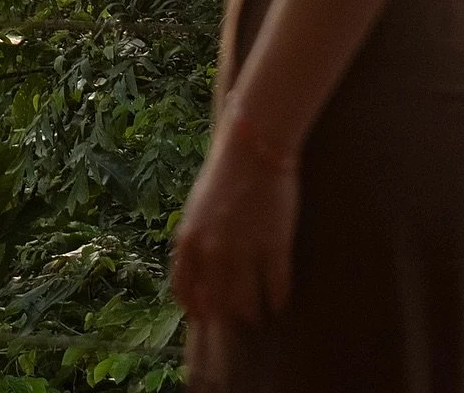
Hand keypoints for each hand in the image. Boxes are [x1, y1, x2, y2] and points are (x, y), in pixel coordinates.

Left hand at [170, 118, 298, 326]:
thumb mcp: (197, 208)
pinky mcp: (274, 246)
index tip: (204, 317)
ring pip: (247, 304)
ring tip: (258, 313)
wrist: (254, 146)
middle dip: (226, 315)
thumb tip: (200, 274)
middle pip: (217, 304)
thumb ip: (195, 242)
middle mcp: (213, 251)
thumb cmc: (224, 172)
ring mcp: (244, 251)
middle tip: (235, 318)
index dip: (195, 308)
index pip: (185, 290)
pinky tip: (278, 300)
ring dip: (252, 312)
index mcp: (189, 239)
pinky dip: (277, 299)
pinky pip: (275, 289)